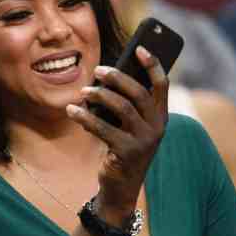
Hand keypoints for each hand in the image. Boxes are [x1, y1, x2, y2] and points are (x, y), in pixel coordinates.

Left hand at [67, 47, 167, 222]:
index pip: (162, 85)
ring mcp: (144, 141)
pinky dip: (85, 117)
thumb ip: (125, 104)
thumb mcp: (129, 125)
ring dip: (98, 96)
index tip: (141, 48)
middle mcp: (157, 127)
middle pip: (138, 92)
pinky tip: (72, 111)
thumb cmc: (121, 148)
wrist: (121, 187)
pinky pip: (103, 128)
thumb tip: (106, 77)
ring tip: (83, 91)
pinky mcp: (127, 152)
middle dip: (116, 77)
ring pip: (121, 107)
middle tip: (97, 71)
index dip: (153, 65)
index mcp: (161, 116)